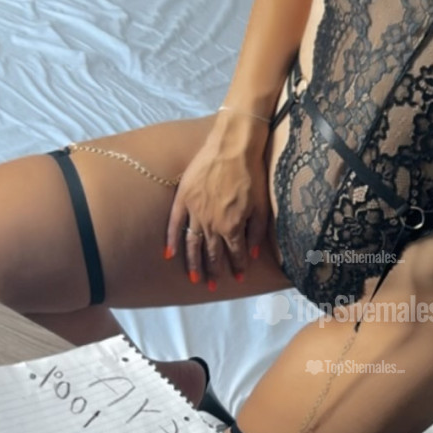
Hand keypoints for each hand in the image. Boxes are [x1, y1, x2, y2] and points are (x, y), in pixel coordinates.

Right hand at [166, 112, 270, 288]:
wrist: (233, 145)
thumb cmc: (252, 174)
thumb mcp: (262, 206)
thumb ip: (257, 232)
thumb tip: (253, 254)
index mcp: (232, 226)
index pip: (234, 253)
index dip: (236, 267)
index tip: (237, 278)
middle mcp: (211, 223)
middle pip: (211, 253)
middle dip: (213, 272)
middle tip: (212, 287)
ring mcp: (195, 211)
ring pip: (192, 244)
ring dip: (193, 263)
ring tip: (194, 279)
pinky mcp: (183, 198)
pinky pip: (174, 224)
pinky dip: (171, 240)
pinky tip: (169, 255)